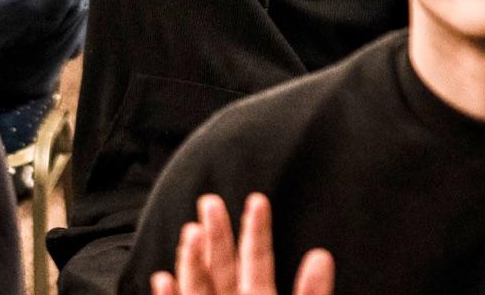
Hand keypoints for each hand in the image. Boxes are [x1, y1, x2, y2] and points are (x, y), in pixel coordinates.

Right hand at [150, 193, 331, 294]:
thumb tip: (322, 256)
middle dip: (217, 234)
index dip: (257, 230)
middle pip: (223, 267)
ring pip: (199, 288)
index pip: (258, 260)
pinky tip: (163, 277)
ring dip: (193, 261)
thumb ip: (311, 293)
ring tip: (192, 231)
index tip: (258, 199)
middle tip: (210, 199)